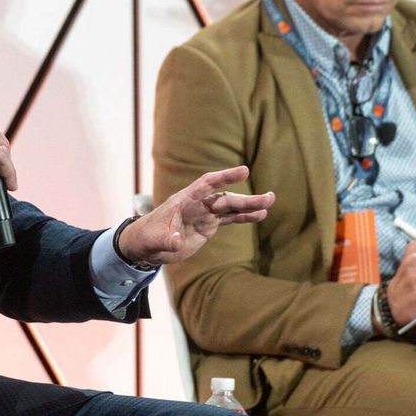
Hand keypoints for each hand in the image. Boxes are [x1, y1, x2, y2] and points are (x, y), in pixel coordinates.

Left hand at [116, 166, 274, 266]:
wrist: (145, 244)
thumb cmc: (147, 237)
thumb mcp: (154, 240)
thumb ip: (166, 240)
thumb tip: (176, 241)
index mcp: (184, 201)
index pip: (206, 184)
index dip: (225, 177)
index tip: (244, 171)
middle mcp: (197, 204)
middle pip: (224, 198)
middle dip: (246, 198)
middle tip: (269, 197)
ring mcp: (204, 213)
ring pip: (230, 207)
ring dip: (249, 205)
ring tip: (270, 202)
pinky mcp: (207, 225)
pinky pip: (229, 219)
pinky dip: (244, 217)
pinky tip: (260, 215)